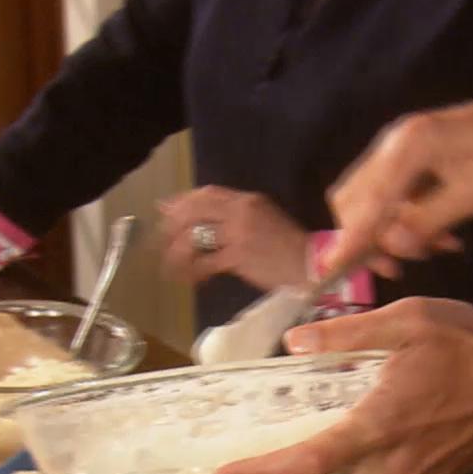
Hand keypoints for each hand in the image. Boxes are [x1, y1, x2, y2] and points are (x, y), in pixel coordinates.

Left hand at [156, 187, 309, 291]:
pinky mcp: (238, 256)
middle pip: (194, 210)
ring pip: (195, 237)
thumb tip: (206, 220)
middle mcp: (240, 211)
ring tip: (172, 266)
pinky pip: (206, 262)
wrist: (311, 265)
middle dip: (171, 225)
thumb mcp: (264, 220)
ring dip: (177, 253)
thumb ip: (234, 216)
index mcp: (247, 200)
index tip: (166, 211)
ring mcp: (238, 233)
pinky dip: (194, 272)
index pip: (207, 193)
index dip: (182, 202)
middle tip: (161, 240)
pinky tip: (192, 280)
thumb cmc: (288, 246)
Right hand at [322, 88, 472, 271]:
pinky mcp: (408, 160)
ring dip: (392, 234)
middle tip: (401, 267)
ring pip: (370, 202)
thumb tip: (393, 245)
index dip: (349, 239)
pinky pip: (391, 198)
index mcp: (411, 146)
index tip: (330, 272)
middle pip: (354, 201)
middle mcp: (394, 144)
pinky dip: (406, 222)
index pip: (367, 201)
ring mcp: (398, 150)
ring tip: (437, 248)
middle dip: (370, 240)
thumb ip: (432, 219)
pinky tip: (442, 237)